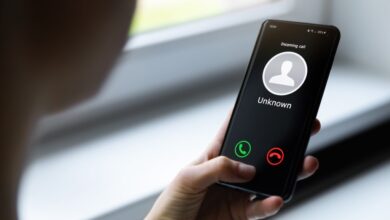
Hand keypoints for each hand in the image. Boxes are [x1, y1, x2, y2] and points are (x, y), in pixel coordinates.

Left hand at [146, 112, 319, 219]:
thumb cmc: (172, 204)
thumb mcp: (189, 178)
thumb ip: (218, 169)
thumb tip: (246, 168)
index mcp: (214, 156)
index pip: (234, 131)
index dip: (248, 117)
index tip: (268, 103)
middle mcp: (230, 172)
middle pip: (260, 154)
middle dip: (281, 144)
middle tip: (301, 132)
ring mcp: (238, 192)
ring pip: (268, 179)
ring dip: (287, 172)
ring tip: (303, 164)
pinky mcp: (241, 212)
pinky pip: (261, 207)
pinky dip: (271, 203)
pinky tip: (277, 198)